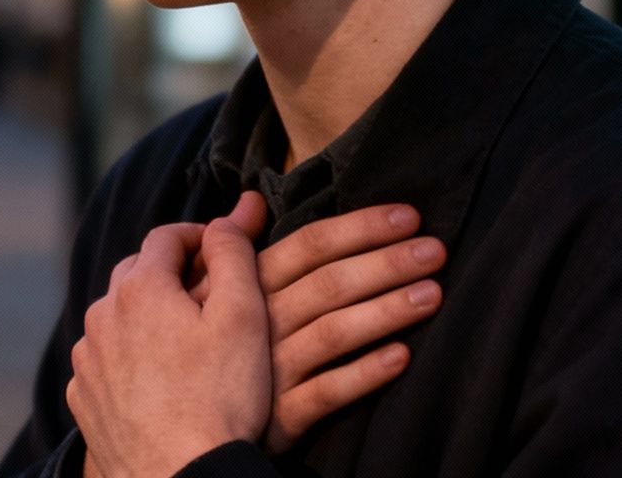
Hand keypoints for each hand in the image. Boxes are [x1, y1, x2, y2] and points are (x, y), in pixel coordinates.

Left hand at [69, 218, 269, 476]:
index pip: (166, 235)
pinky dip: (129, 356)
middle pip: (137, 273)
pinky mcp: (85, 399)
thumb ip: (234, 254)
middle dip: (171, 273)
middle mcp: (102, 316)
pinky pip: (106, 360)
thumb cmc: (220, 397)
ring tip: (186, 339)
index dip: (199, 235)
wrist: (183, 476)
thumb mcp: (243, 315)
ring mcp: (88, 361)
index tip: (224, 249)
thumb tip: (229, 215)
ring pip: (117, 316)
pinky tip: (159, 377)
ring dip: (147, 315)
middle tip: (210, 294)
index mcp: (140, 287)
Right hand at [190, 196, 445, 452]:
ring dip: (385, 311)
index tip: (408, 216)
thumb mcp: (214, 294)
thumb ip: (238, 246)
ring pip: (332, 333)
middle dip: (386, 263)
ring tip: (432, 294)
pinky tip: (401, 356)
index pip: (309, 245)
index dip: (359, 227)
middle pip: (328, 284)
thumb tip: (250, 199)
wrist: (185, 423)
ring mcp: (269, 371)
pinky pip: (326, 393)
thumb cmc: (212, 347)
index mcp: (249, 286)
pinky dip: (363, 374)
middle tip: (435, 250)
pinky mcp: (281, 417)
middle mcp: (259, 323)